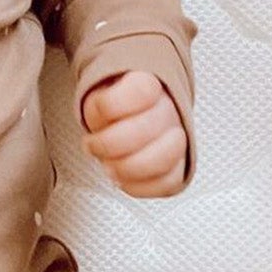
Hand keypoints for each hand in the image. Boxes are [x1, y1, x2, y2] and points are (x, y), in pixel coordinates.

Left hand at [79, 70, 187, 197]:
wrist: (131, 117)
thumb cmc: (113, 108)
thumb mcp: (98, 96)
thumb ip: (99, 106)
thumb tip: (101, 119)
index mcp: (147, 86)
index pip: (140, 91)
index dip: (111, 106)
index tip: (99, 114)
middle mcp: (168, 111)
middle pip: (145, 130)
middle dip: (109, 144)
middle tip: (93, 145)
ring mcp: (177, 140)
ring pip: (160, 161)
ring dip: (125, 167)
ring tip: (107, 164)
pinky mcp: (178, 168)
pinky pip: (167, 184)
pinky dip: (138, 186)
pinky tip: (122, 177)